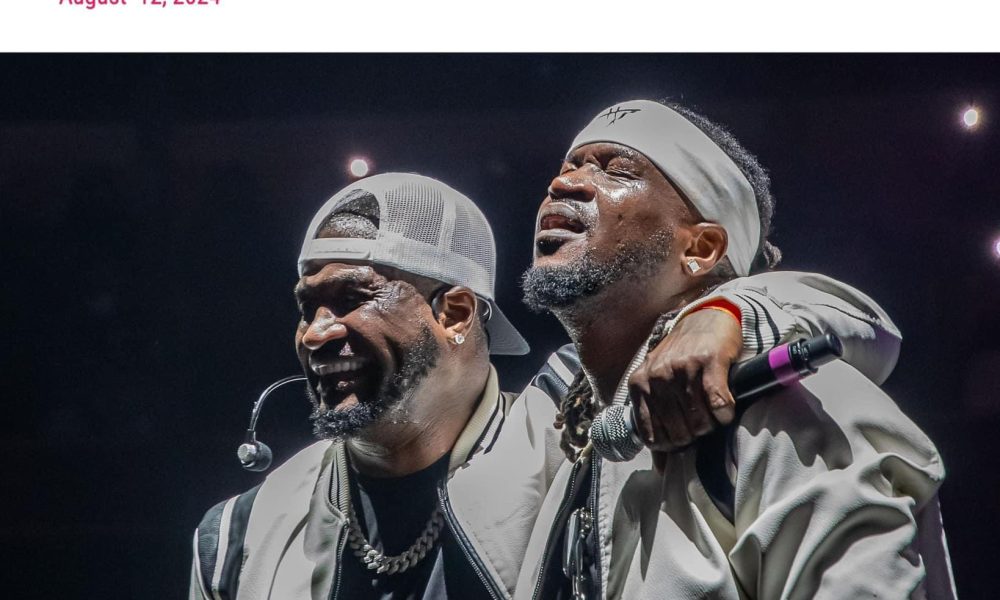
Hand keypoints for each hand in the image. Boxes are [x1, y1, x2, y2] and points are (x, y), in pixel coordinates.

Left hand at [628, 308, 741, 463]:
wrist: (704, 319)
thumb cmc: (680, 358)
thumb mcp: (658, 386)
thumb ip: (656, 423)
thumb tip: (660, 469)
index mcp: (639, 384)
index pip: (652, 436)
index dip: (670, 445)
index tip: (682, 439)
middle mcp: (657, 376)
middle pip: (678, 432)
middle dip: (693, 435)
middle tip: (701, 423)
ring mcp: (682, 368)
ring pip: (699, 421)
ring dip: (710, 425)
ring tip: (713, 414)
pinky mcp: (709, 362)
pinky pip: (718, 403)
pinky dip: (725, 413)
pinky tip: (726, 408)